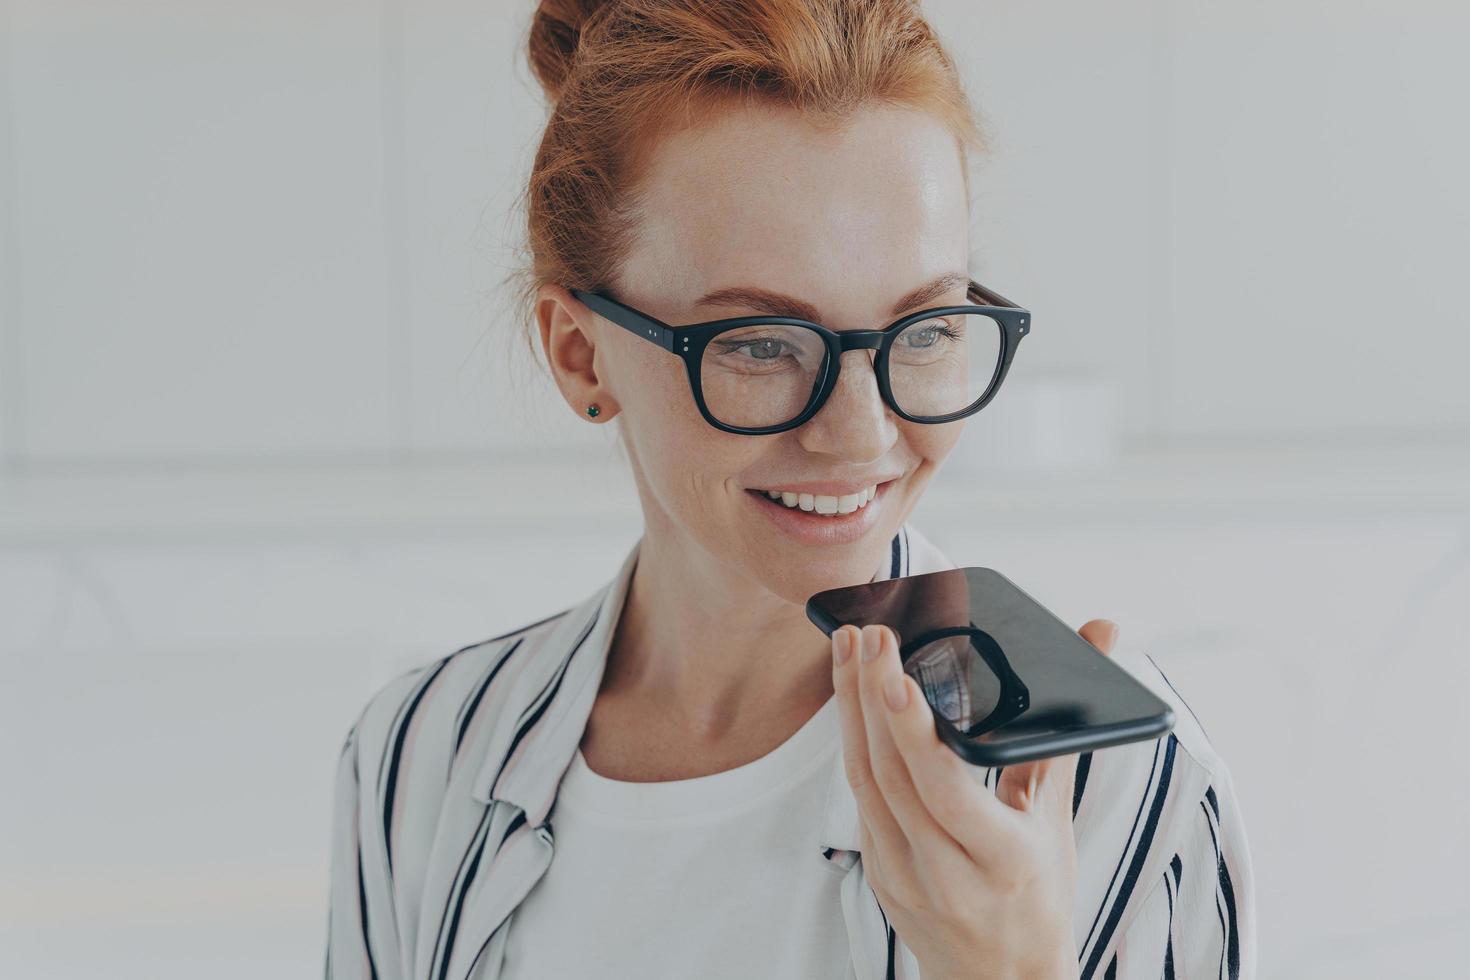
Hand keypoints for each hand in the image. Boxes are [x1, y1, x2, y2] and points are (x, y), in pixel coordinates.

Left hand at [830, 618, 1119, 979]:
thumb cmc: (1040, 895)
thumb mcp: (1058, 826)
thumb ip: (1062, 733)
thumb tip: (1098, 637)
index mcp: (1001, 859)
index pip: (945, 788)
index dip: (914, 731)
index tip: (895, 675)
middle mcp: (945, 872)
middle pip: (892, 774)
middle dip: (871, 697)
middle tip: (865, 635)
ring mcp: (903, 876)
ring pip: (864, 782)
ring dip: (850, 709)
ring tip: (845, 648)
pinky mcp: (877, 873)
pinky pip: (860, 799)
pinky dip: (855, 742)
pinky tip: (851, 698)